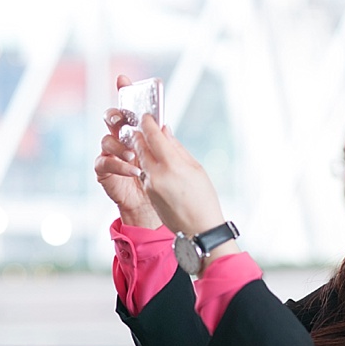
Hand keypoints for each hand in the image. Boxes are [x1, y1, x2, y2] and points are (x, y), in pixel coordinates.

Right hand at [94, 75, 161, 228]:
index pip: (129, 107)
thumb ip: (160, 141)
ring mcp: (109, 153)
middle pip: (111, 118)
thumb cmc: (158, 180)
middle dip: (115, 116)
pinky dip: (119, 165)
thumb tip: (163, 125)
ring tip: (134, 156)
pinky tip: (133, 171)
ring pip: (106, 140)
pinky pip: (104, 162)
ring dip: (120, 146)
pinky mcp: (104, 170)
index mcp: (135, 130)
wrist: (150, 207)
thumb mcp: (164, 158)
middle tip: (122, 120)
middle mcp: (119, 138)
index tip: (123, 79)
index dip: (123, 91)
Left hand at [131, 113, 225, 236]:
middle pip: (141, 146)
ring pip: (140, 159)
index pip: (153, 136)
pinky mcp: (147, 194)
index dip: (148, 123)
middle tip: (143, 125)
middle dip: (140, 134)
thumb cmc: (204, 198)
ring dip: (142, 149)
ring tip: (149, 141)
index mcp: (171, 165)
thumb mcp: (196, 168)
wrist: (198, 229)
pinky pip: (144, 173)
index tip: (147, 115)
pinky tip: (156, 162)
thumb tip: (165, 131)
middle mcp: (156, 174)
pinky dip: (147, 164)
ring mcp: (149, 185)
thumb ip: (177, 148)